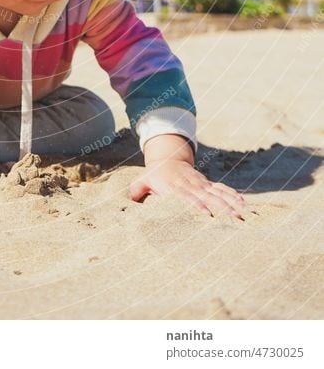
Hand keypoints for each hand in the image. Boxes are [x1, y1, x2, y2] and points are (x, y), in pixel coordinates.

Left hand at [129, 158, 250, 219]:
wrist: (168, 159)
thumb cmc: (155, 175)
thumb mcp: (143, 180)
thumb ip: (137, 189)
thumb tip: (132, 197)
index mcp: (175, 187)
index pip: (187, 197)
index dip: (197, 205)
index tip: (207, 214)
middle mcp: (191, 185)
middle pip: (208, 197)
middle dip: (222, 208)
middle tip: (235, 219)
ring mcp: (202, 184)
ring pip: (219, 194)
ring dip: (232, 205)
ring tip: (245, 214)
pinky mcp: (208, 184)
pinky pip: (223, 190)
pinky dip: (234, 197)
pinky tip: (245, 205)